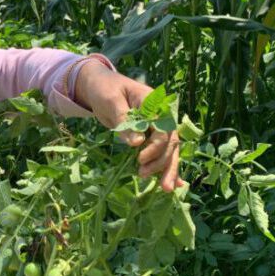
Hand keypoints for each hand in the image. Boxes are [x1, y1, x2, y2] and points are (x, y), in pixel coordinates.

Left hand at [74, 61, 183, 191]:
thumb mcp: (111, 102)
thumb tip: (138, 144)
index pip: (164, 129)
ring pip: (169, 150)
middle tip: (143, 175)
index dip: (155, 147)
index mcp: (155, 103)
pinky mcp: (150, 136)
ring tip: (164, 189)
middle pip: (170, 142)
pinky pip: (161, 152)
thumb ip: (124, 121)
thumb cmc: (105, 90)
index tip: (140, 158)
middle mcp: (161, 115)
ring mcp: (157, 126)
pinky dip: (166, 167)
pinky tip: (174, 184)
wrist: (100, 86)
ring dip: (166, 169)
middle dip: (162, 162)